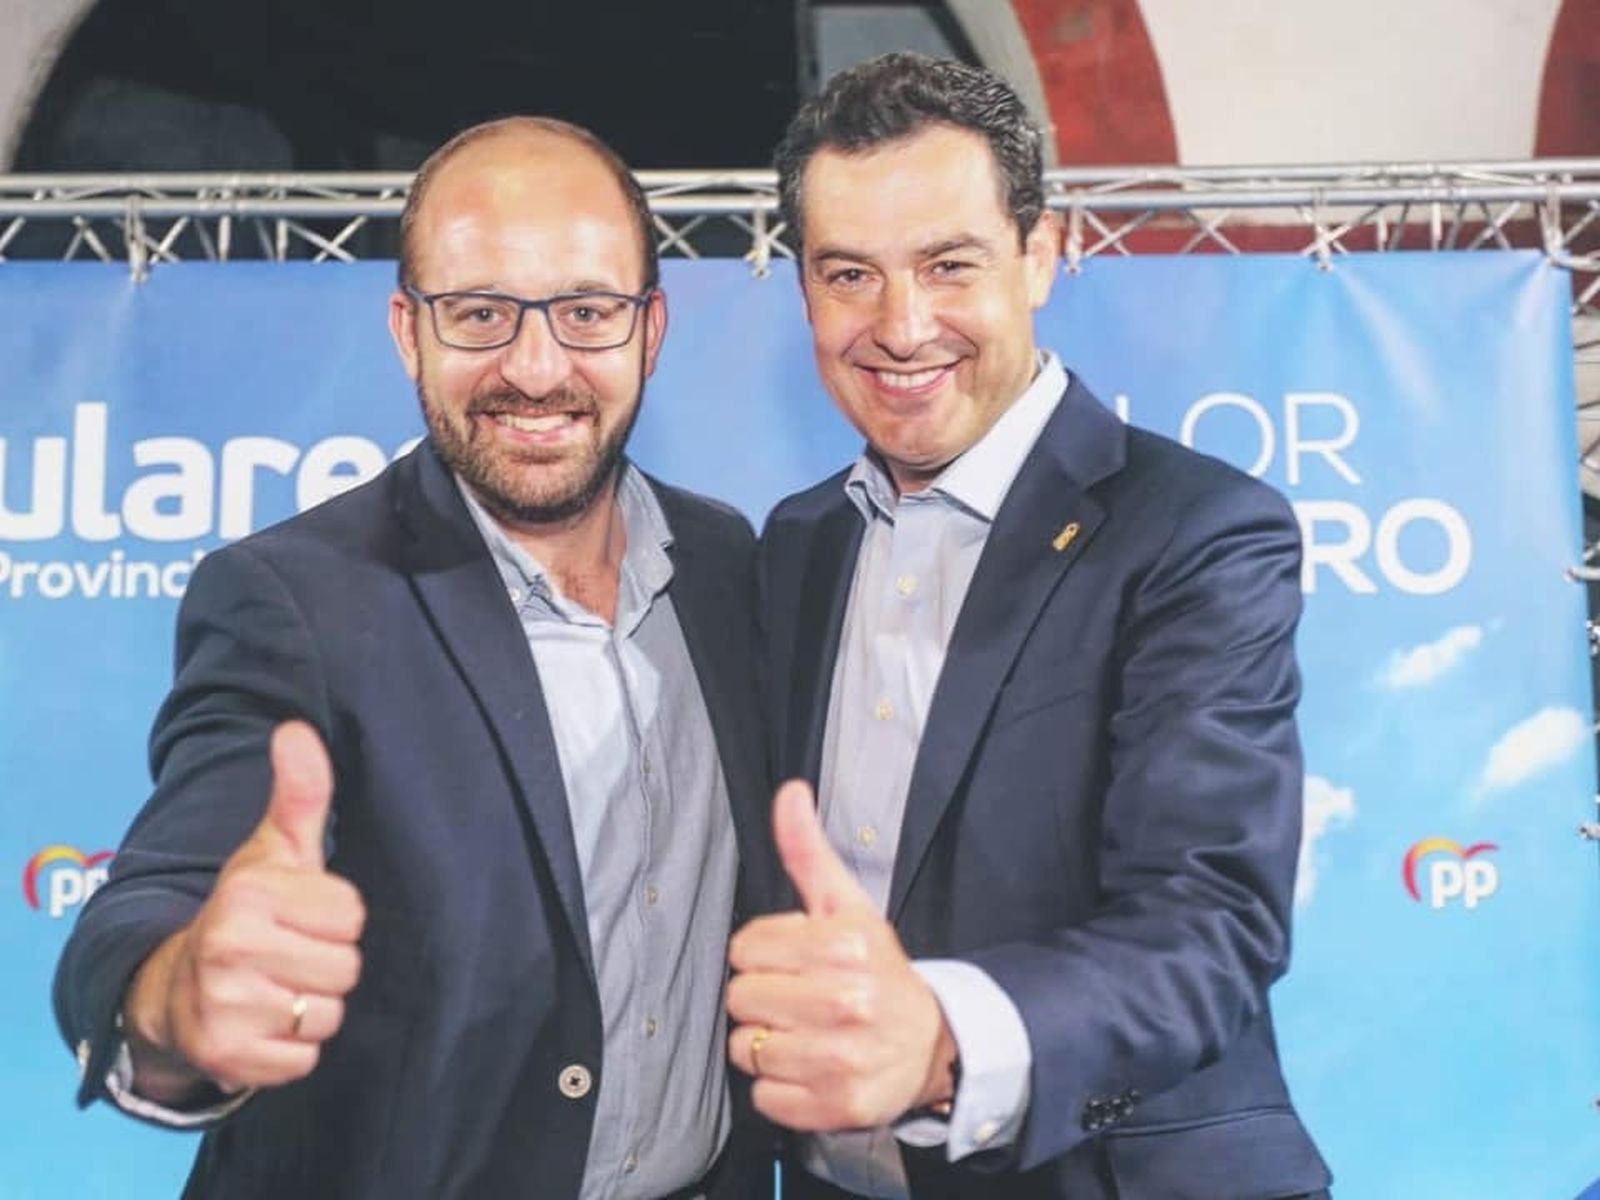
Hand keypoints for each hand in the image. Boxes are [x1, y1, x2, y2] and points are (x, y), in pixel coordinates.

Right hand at [123, 720, 365, 1100]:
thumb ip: (300, 794)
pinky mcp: (227, 1057)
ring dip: (311, 1008)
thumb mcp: (275, 851)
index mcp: (250, 893)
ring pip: (329, 1014)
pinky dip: (293, 1050)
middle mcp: (229, 946)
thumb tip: (296, 729)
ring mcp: (224, 1005)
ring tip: (275, 988)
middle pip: (347, 967)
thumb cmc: (247, 913)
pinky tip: (264, 1025)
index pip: (351, 914)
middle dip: (326, 965)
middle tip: (287, 956)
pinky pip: (304, 1059)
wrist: (175, 987)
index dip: (334, 918)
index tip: (299, 917)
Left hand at [727, 780, 957, 1130]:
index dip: (763, 954)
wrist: (932, 1043)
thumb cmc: (878, 970)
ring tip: (805, 1033)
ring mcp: (840, 1057)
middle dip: (762, 997)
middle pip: (740, 997)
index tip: (794, 961)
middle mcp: (845, 1001)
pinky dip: (779, 1087)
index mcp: (843, 945)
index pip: (744, 947)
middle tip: (799, 998)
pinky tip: (811, 1067)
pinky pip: (764, 1096)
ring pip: (746, 1048)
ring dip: (768, 1044)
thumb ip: (808, 850)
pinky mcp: (835, 1105)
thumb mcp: (847, 905)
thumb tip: (789, 793)